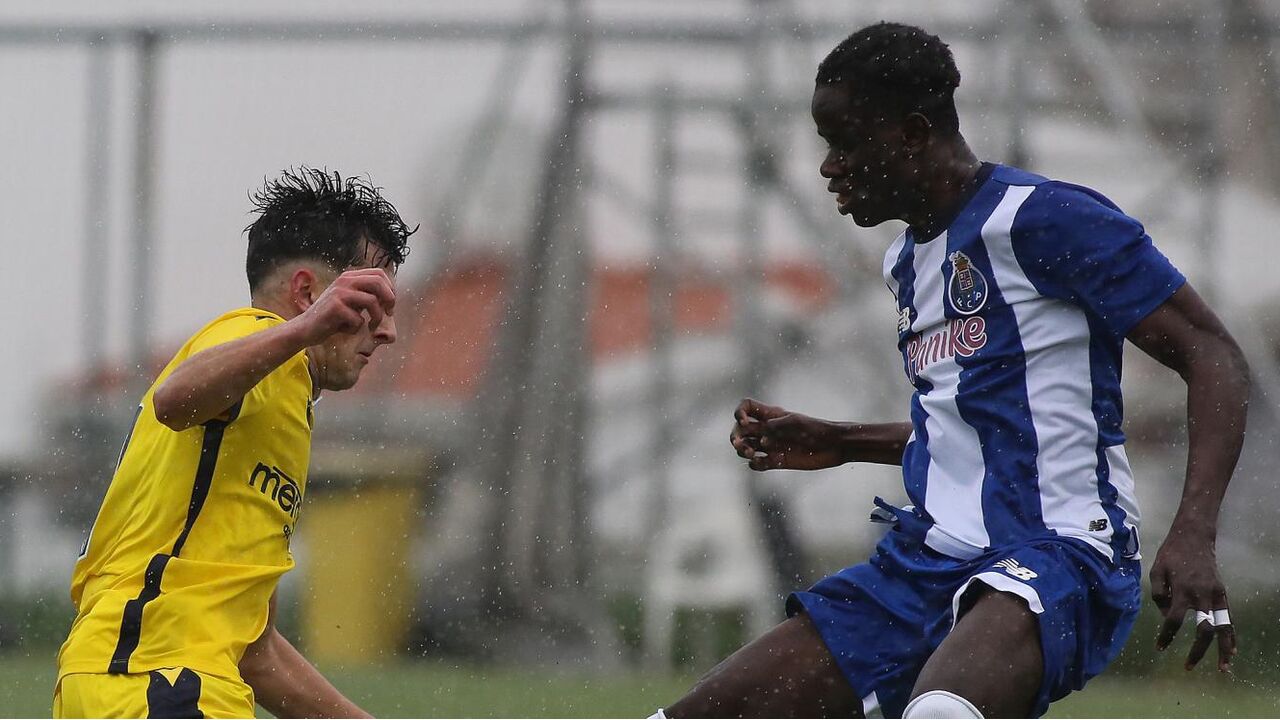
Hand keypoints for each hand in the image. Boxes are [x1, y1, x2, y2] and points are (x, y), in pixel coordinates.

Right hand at [296, 268, 395, 344]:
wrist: (306, 328)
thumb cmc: (333, 317)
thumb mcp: (350, 301)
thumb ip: (366, 295)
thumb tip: (391, 296)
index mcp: (349, 277)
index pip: (379, 274)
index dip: (390, 289)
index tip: (389, 305)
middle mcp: (344, 281)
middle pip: (378, 282)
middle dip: (389, 299)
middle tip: (388, 314)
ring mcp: (339, 293)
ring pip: (372, 301)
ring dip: (376, 318)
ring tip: (370, 327)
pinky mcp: (335, 308)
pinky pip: (358, 319)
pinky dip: (356, 328)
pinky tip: (345, 329)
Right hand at [729, 398, 847, 470]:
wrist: (833, 446)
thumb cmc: (817, 429)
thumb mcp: (796, 423)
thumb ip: (777, 427)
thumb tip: (760, 438)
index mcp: (771, 415)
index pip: (747, 408)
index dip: (739, 413)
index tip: (744, 422)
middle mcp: (767, 430)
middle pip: (740, 430)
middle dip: (735, 436)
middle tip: (739, 444)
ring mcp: (771, 446)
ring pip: (746, 447)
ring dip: (743, 450)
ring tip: (751, 453)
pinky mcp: (777, 461)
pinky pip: (758, 464)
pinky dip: (755, 464)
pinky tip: (760, 463)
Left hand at [1150, 530, 1236, 671]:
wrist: (1194, 537)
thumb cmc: (1171, 554)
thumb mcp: (1156, 570)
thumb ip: (1159, 595)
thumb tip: (1167, 616)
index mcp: (1182, 590)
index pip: (1174, 620)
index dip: (1167, 636)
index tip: (1160, 647)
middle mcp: (1202, 595)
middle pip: (1203, 630)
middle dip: (1197, 651)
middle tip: (1187, 666)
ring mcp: (1215, 594)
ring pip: (1223, 627)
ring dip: (1222, 649)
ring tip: (1222, 668)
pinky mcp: (1222, 593)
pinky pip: (1229, 618)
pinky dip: (1231, 635)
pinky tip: (1232, 650)